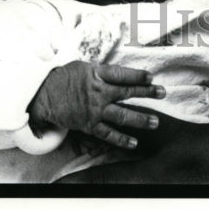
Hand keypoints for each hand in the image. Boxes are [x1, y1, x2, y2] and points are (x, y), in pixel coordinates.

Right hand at [28, 61, 166, 149]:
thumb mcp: (84, 67)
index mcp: (97, 74)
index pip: (121, 74)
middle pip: (127, 92)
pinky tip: (134, 142)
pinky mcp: (90, 126)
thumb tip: (120, 74)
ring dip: (140, 119)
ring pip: (122, 115)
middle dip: (147, 92)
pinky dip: (121, 139)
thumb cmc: (65, 78)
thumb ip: (103, 71)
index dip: (137, 75)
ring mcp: (95, 110)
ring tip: (156, 122)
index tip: (152, 76)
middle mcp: (98, 92)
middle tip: (163, 93)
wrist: (45, 97)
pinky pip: (108, 134)